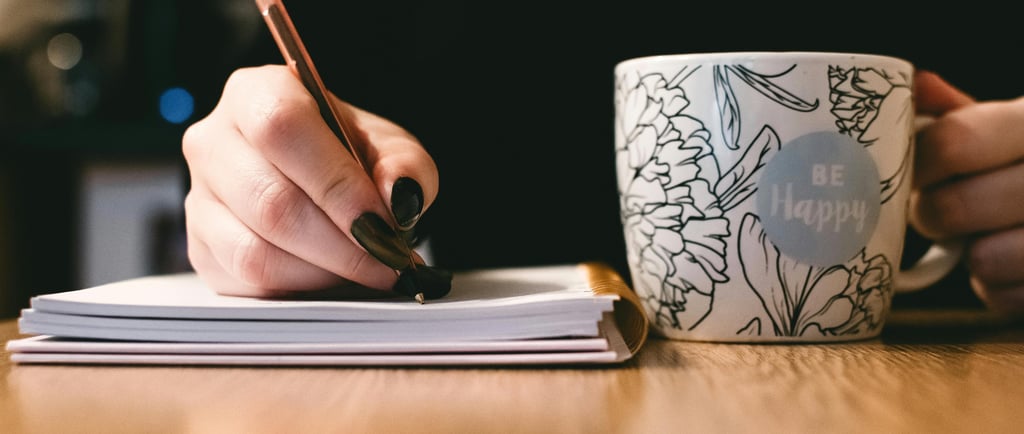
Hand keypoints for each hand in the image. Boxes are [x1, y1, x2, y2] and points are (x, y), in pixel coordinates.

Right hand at [182, 65, 437, 296]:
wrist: (321, 181)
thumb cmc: (352, 157)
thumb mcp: (391, 149)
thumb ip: (405, 167)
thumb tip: (398, 196)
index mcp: (256, 94)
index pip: (282, 129)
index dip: (335, 183)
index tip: (383, 223)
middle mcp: (213, 141)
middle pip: (270, 201)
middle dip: (342, 244)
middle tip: (389, 261)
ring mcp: (198, 198)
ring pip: (255, 250)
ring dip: (324, 271)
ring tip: (367, 270)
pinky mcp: (200, 248)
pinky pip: (247, 281)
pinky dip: (300, 288)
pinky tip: (332, 277)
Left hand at [910, 70, 1023, 314]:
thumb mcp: (1012, 127)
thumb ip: (961, 113)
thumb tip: (912, 85)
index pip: (953, 142)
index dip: (919, 164)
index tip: (914, 173)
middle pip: (952, 208)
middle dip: (931, 214)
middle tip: (938, 210)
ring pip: (982, 260)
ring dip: (969, 254)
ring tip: (981, 236)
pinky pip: (1003, 297)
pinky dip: (996, 287)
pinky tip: (1010, 264)